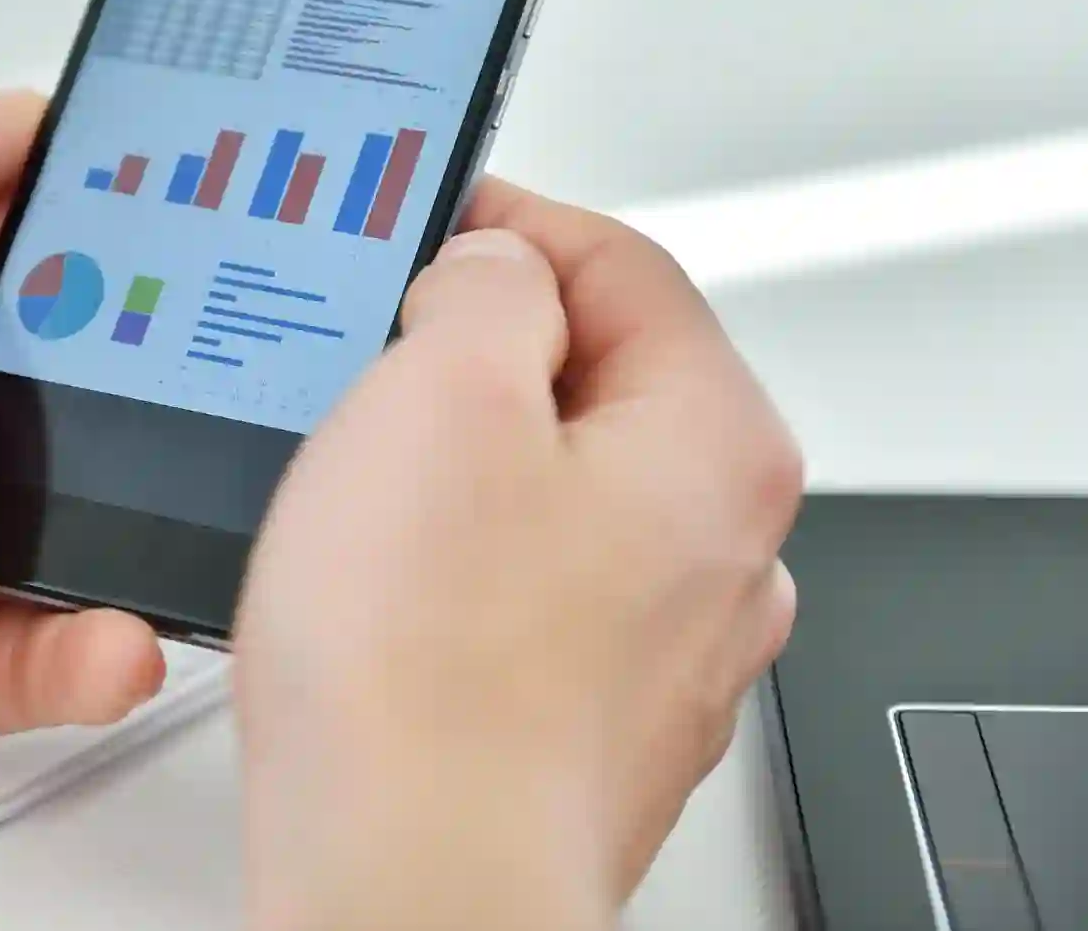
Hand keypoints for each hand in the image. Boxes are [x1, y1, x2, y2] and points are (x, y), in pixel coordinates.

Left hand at [0, 87, 164, 816]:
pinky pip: (53, 659)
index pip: (59, 261)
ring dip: (160, 530)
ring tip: (209, 521)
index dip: (138, 244)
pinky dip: (99, 654)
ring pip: (102, 532)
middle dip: (181, 387)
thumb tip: (30, 117)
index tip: (227, 228)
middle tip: (250, 381)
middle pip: (104, 394)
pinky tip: (115, 633)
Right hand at [233, 182, 801, 930]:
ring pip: (556, 491)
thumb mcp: (440, 393)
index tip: (436, 223)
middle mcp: (721, 550)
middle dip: (479, 356)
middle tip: (374, 357)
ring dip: (463, 467)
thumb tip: (494, 270)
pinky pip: (528, 592)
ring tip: (365, 492)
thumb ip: (487, 288)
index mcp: (716, 445)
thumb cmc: (431, 680)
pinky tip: (384, 596)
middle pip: (595, 382)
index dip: (511, 223)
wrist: (410, 886)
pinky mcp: (593, 718)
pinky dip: (460, 570)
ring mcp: (663, 647)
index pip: (625, 266)